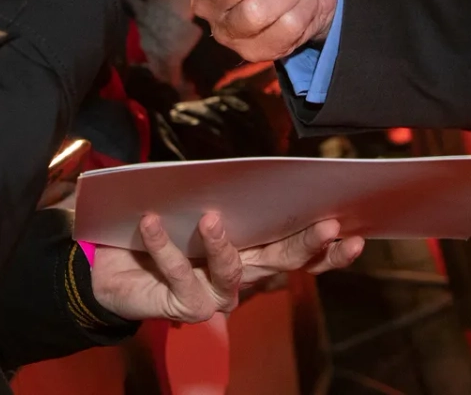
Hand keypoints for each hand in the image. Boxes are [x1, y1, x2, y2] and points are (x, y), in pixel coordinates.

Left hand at [92, 212, 362, 321]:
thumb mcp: (195, 202)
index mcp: (254, 253)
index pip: (300, 254)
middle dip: (307, 245)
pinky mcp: (184, 305)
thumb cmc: (163, 229)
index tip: (356, 231)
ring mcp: (215, 296)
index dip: (329, 249)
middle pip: (281, 262)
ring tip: (211, 218)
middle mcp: (243, 278)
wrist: (115, 268)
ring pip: (231, 273)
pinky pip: (178, 273)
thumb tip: (246, 165)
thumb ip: (222, 192)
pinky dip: (164, 245)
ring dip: (223, 246)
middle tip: (328, 225)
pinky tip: (152, 222)